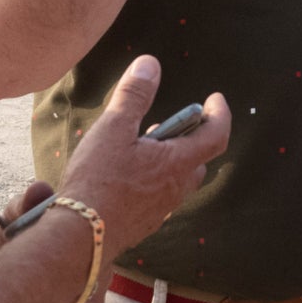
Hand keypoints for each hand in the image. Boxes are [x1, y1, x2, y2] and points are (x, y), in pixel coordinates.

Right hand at [49, 53, 230, 260]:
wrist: (81, 237)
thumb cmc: (99, 180)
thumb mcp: (113, 129)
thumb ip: (134, 96)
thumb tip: (150, 65)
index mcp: (178, 163)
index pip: (216, 135)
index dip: (220, 114)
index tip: (216, 99)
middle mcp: (176, 188)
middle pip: (197, 159)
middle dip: (188, 138)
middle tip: (167, 123)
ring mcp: (161, 209)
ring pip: (176, 180)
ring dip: (167, 160)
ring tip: (140, 148)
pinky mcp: (143, 224)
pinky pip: (157, 197)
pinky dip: (151, 181)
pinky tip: (124, 177)